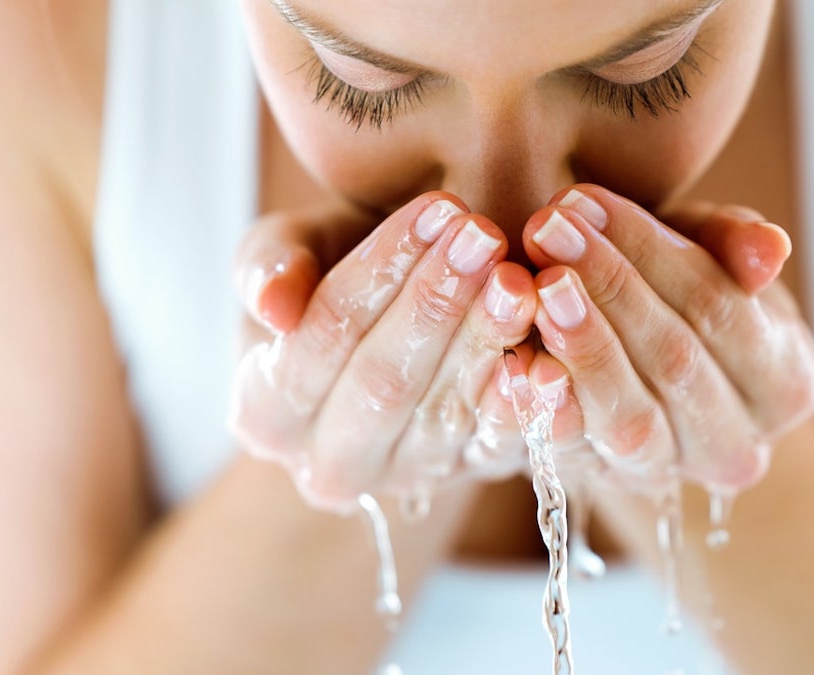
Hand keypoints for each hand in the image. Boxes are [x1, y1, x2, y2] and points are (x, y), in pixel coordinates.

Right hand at [228, 193, 537, 511]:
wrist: (395, 323)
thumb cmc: (333, 273)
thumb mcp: (289, 251)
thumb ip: (268, 265)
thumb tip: (274, 308)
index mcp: (265, 413)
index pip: (323, 336)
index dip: (378, 271)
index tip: (432, 209)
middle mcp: (330, 464)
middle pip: (384, 382)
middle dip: (435, 303)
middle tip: (483, 236)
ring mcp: (405, 478)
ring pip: (446, 413)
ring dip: (487, 341)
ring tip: (519, 277)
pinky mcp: (471, 475)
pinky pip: (502, 446)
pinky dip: (528, 404)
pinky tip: (549, 356)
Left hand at [519, 185, 813, 493]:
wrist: (635, 367)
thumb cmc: (679, 292)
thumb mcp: (710, 253)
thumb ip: (735, 243)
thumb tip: (770, 249)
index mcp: (784, 384)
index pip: (722, 310)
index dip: (652, 252)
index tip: (585, 200)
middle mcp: (736, 447)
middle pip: (675, 362)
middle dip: (608, 287)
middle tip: (547, 229)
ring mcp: (666, 474)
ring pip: (630, 419)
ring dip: (581, 347)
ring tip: (537, 285)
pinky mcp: (601, 483)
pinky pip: (573, 454)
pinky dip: (544, 408)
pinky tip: (514, 361)